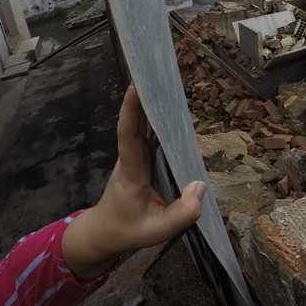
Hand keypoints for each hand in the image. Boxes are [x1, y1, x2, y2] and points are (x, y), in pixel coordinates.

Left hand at [63, 85, 205, 278]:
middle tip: (158, 73)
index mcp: (131, 172)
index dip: (132, 111)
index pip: (129, 136)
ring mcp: (136, 159)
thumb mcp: (157, 231)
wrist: (105, 233)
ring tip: (169, 85)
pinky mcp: (143, 161)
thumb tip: (201, 186)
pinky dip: (159, 121)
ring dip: (153, 106)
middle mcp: (131, 159)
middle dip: (145, 97)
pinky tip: (173, 110)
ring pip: (144, 127)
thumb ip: (182, 213)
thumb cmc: (127, 230)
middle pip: (137, 123)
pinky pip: (151, 136)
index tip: (137, 85)